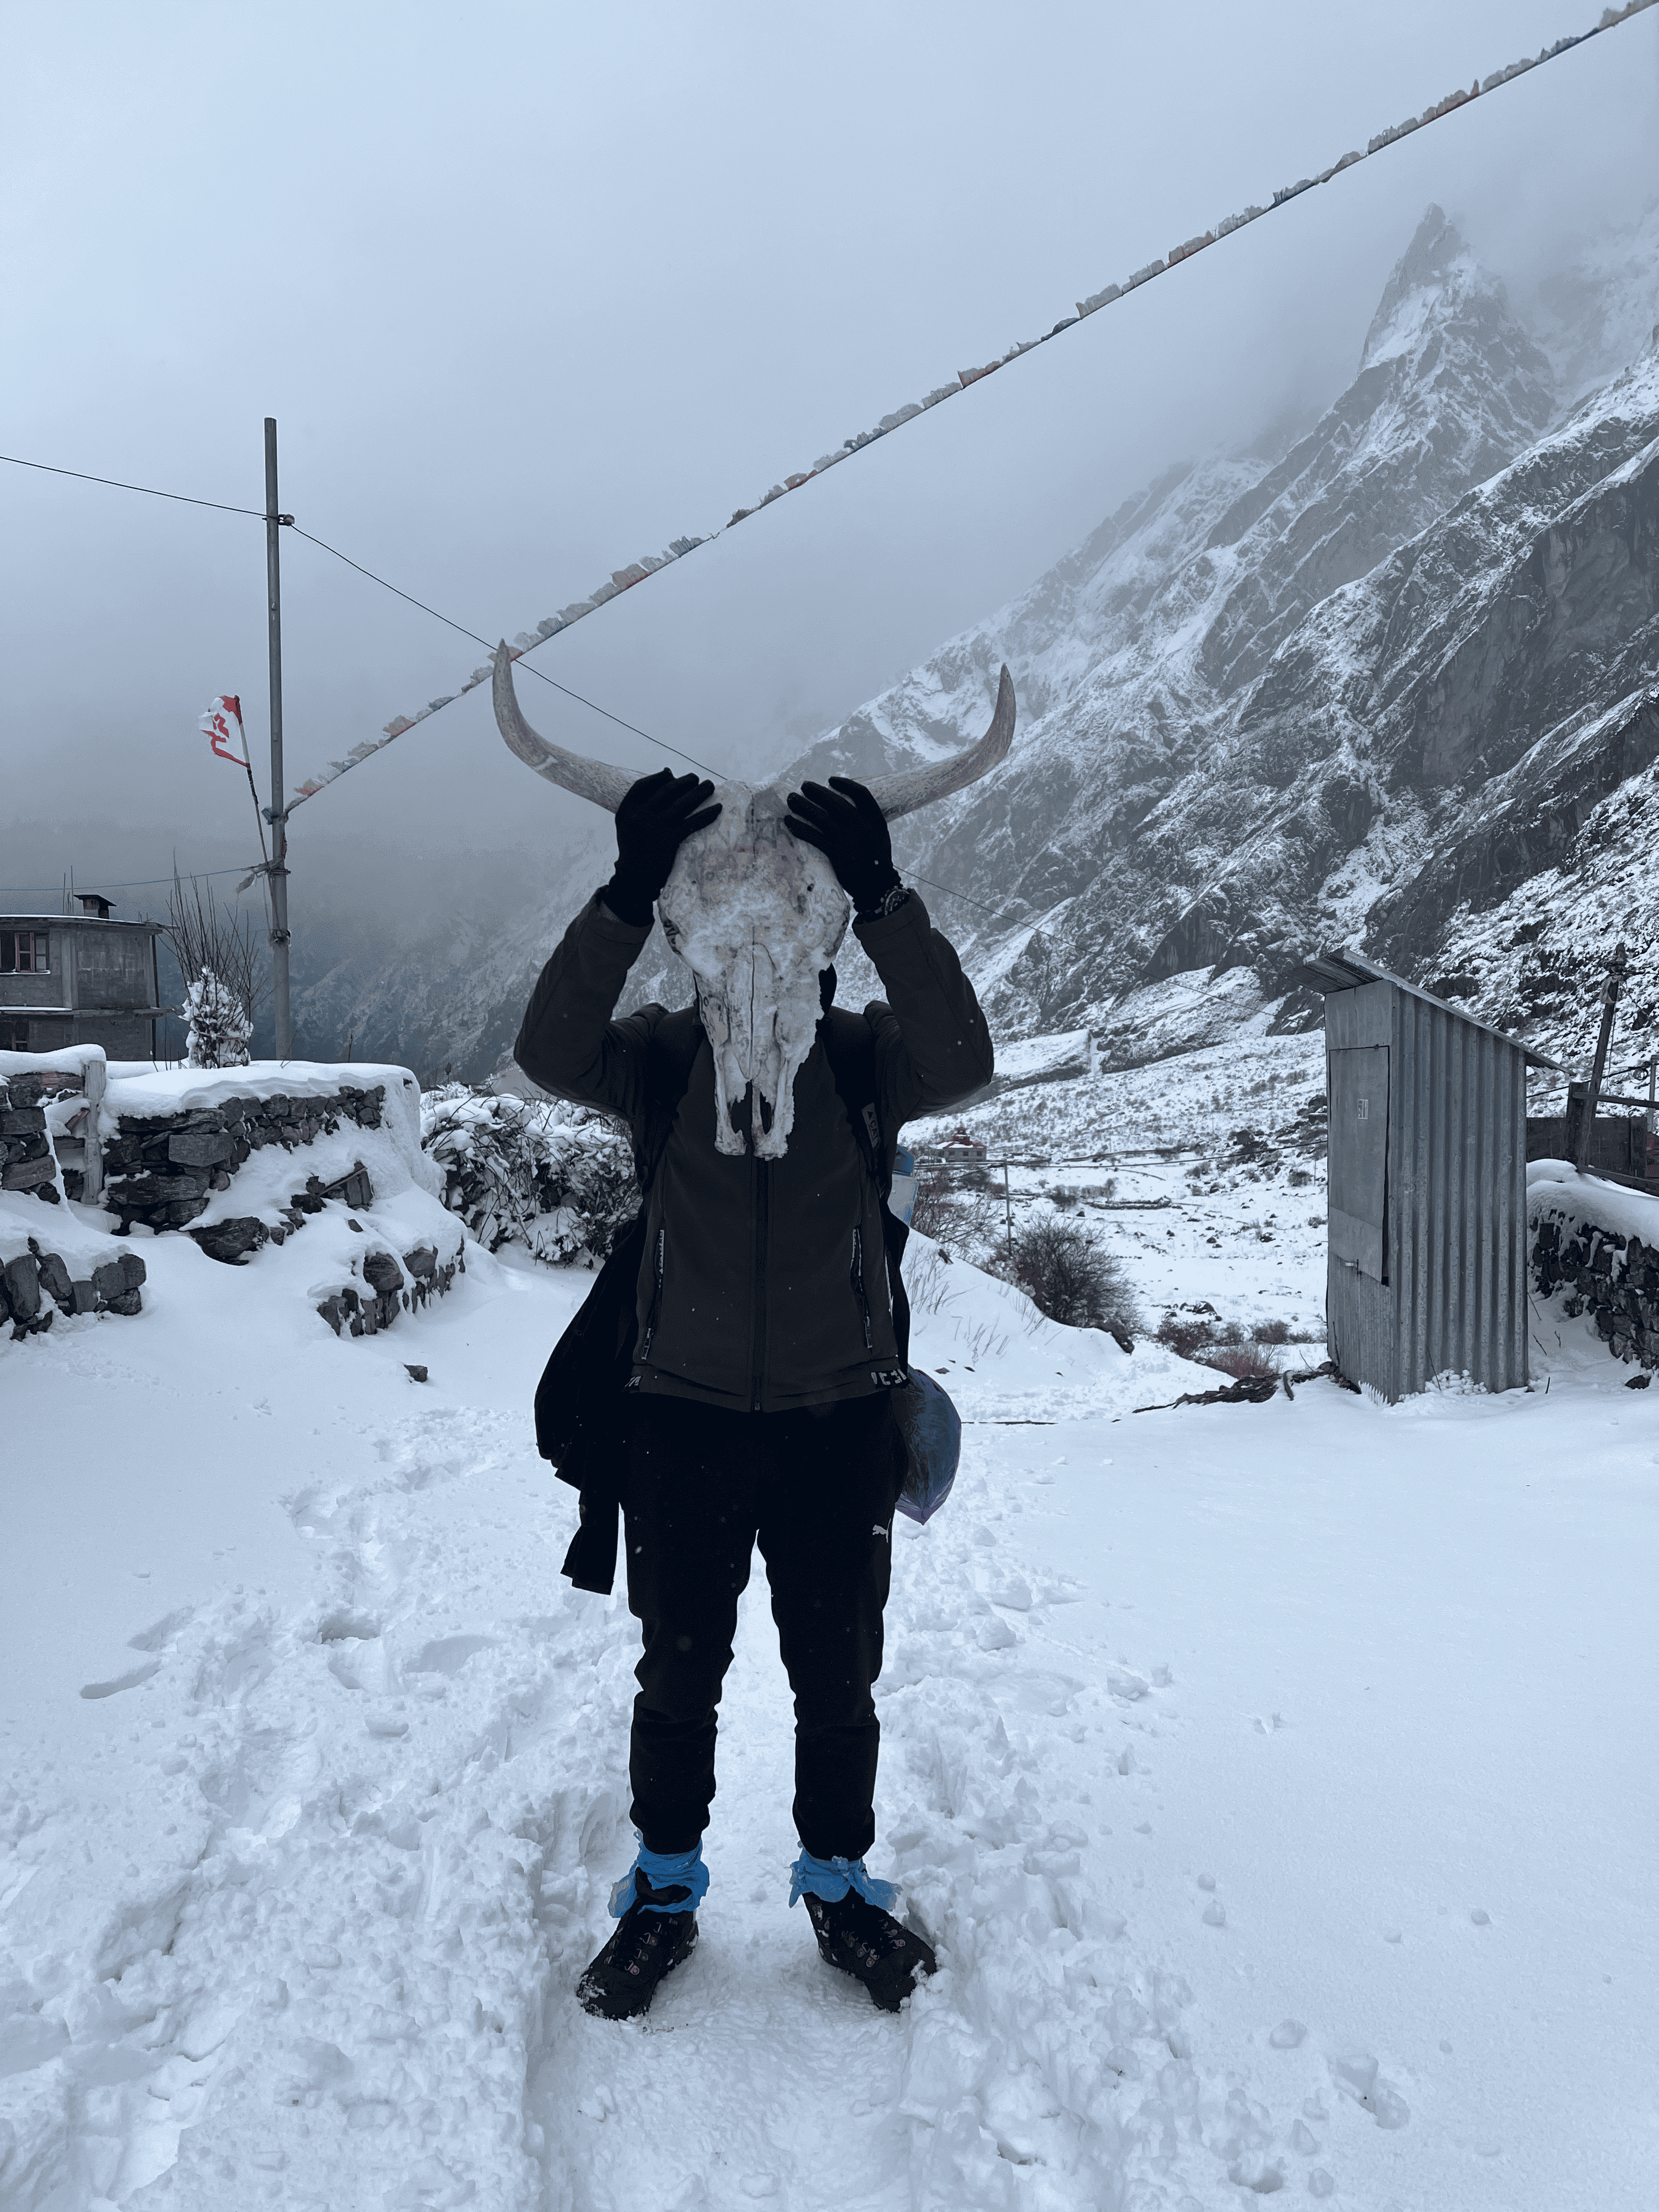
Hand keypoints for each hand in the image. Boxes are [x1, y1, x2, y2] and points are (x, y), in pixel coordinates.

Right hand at [605, 769, 720, 924]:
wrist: (635, 878)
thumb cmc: (635, 847)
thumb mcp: (627, 823)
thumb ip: (642, 800)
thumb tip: (668, 772)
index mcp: (627, 811)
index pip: (642, 786)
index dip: (657, 778)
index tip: (670, 773)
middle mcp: (640, 816)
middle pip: (666, 791)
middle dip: (684, 782)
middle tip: (697, 778)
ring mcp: (656, 828)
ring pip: (682, 804)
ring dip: (699, 792)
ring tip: (710, 786)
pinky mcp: (670, 841)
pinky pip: (692, 823)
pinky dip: (707, 814)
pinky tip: (717, 809)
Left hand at [784, 776, 900, 916]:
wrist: (877, 887)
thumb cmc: (877, 861)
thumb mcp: (880, 837)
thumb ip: (866, 822)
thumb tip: (844, 808)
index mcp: (876, 820)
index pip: (861, 793)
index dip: (845, 784)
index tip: (831, 780)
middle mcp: (862, 826)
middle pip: (836, 802)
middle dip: (818, 792)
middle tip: (804, 786)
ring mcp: (848, 839)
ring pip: (821, 816)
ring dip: (804, 806)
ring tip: (791, 799)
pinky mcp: (836, 853)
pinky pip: (814, 835)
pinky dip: (800, 827)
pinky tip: (789, 821)